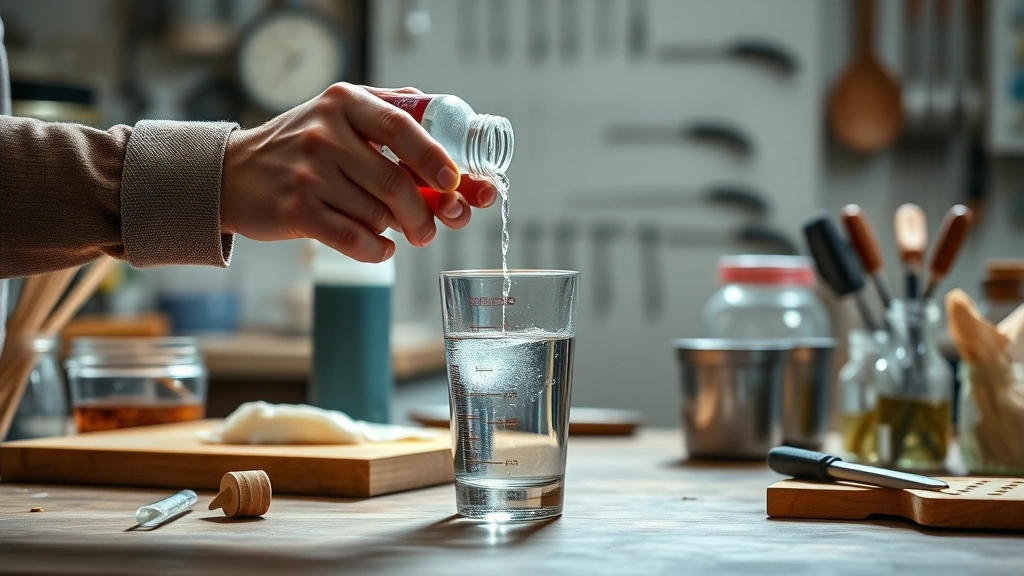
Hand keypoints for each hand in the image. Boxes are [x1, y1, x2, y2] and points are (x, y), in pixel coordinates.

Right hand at [221, 83, 497, 262]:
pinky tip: (379, 247)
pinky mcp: (296, 210)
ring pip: (378, 214)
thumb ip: (391, 114)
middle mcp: (325, 133)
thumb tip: (454, 146)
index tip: (454, 181)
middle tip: (430, 229)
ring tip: (393, 231)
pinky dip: (376, 249)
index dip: (434, 157)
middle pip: (396, 182)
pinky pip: (354, 238)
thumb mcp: (338, 113)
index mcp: (344, 102)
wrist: (232, 174)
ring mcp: (309, 173)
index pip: (402, 126)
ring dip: (396, 231)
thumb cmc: (301, 147)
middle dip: (424, 214)